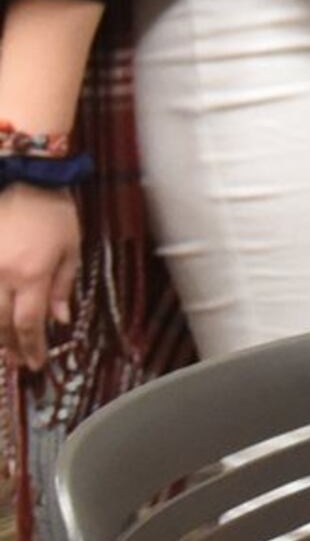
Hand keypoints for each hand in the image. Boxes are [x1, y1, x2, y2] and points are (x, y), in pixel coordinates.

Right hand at [0, 182, 77, 371]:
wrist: (23, 178)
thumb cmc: (54, 212)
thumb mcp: (71, 249)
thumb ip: (63, 287)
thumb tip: (60, 320)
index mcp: (31, 275)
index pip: (30, 323)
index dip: (32, 347)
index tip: (36, 363)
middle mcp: (1, 275)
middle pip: (1, 323)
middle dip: (11, 346)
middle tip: (19, 362)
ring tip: (5, 349)